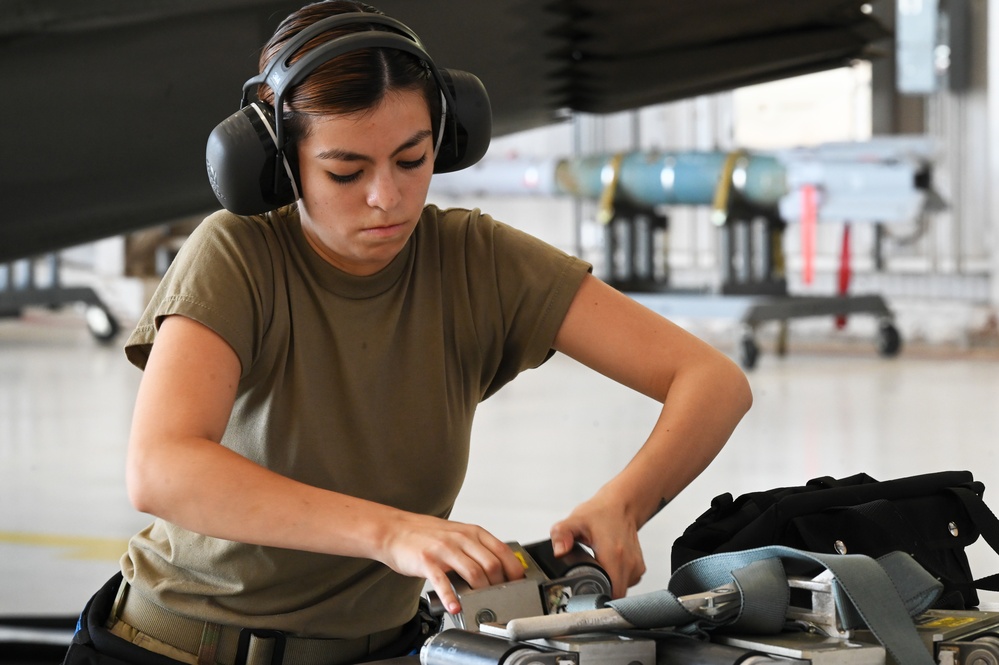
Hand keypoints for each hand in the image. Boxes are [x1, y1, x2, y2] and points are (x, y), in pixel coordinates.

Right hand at [377, 514, 525, 613]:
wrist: (394, 530)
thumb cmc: (426, 535)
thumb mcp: (457, 534)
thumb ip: (476, 548)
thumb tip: (499, 568)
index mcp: (471, 532)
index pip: (502, 551)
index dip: (514, 570)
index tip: (518, 584)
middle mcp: (460, 538)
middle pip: (491, 564)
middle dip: (499, 585)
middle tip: (499, 598)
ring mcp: (444, 549)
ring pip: (473, 573)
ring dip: (481, 593)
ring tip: (481, 605)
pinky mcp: (427, 562)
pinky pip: (443, 582)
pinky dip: (451, 598)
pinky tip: (456, 608)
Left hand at [549, 498, 645, 598]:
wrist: (621, 505)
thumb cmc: (600, 513)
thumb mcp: (575, 520)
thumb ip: (562, 534)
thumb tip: (559, 551)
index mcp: (614, 555)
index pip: (610, 594)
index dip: (596, 600)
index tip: (583, 598)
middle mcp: (629, 563)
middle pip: (615, 595)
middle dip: (599, 594)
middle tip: (584, 584)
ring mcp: (636, 566)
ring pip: (621, 591)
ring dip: (607, 586)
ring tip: (595, 573)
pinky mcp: (639, 567)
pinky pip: (626, 583)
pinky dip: (615, 580)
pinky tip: (606, 569)